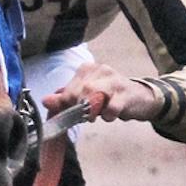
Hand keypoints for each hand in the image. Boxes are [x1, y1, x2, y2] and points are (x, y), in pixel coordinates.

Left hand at [43, 62, 165, 122]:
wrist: (141, 97)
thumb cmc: (110, 97)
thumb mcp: (86, 97)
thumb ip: (65, 98)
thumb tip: (45, 101)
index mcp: (87, 69)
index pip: (68, 88)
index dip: (65, 104)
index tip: (69, 113)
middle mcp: (100, 70)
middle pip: (79, 91)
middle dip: (77, 108)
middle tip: (83, 116)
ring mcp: (114, 81)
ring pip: (93, 94)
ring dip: (91, 110)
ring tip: (93, 117)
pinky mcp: (126, 94)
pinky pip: (112, 106)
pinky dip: (108, 115)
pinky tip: (110, 116)